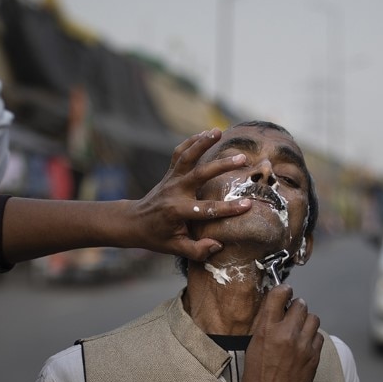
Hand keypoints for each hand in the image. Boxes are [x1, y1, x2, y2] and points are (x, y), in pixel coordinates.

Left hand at [129, 128, 251, 260]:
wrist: (134, 221)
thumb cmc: (157, 237)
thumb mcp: (175, 248)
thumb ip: (197, 250)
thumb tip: (218, 246)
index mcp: (177, 211)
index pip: (207, 210)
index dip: (228, 209)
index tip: (248, 205)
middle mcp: (174, 191)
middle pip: (200, 174)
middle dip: (221, 166)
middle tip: (242, 158)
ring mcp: (171, 179)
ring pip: (187, 156)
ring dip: (202, 142)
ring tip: (219, 131)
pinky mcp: (169, 173)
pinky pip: (180, 153)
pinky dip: (191, 141)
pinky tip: (206, 132)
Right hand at [238, 286, 322, 381]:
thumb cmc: (257, 376)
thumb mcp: (253, 344)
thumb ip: (265, 323)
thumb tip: (275, 306)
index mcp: (267, 329)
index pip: (279, 294)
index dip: (283, 290)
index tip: (285, 292)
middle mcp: (287, 334)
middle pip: (300, 304)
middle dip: (296, 308)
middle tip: (292, 315)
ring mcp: (303, 345)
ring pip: (313, 319)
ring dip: (306, 322)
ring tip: (299, 331)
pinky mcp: (314, 356)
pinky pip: (319, 337)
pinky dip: (312, 338)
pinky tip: (304, 346)